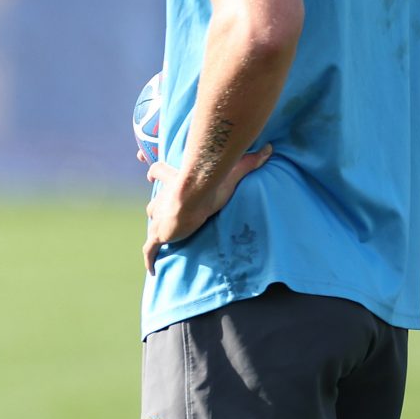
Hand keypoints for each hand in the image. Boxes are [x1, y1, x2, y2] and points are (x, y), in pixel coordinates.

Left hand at [143, 146, 270, 272]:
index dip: (154, 171)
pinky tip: (152, 270)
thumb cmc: (210, 184)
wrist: (192, 198)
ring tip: (164, 239)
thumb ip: (249, 162)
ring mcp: (159, 218)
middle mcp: (162, 199)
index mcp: (174, 181)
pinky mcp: (159, 234)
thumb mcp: (231, 172)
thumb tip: (269, 148)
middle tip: (163, 216)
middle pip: (153, 204)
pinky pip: (150, 249)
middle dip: (156, 209)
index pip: (158, 171)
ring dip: (156, 228)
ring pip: (152, 221)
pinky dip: (150, 259)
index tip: (150, 173)